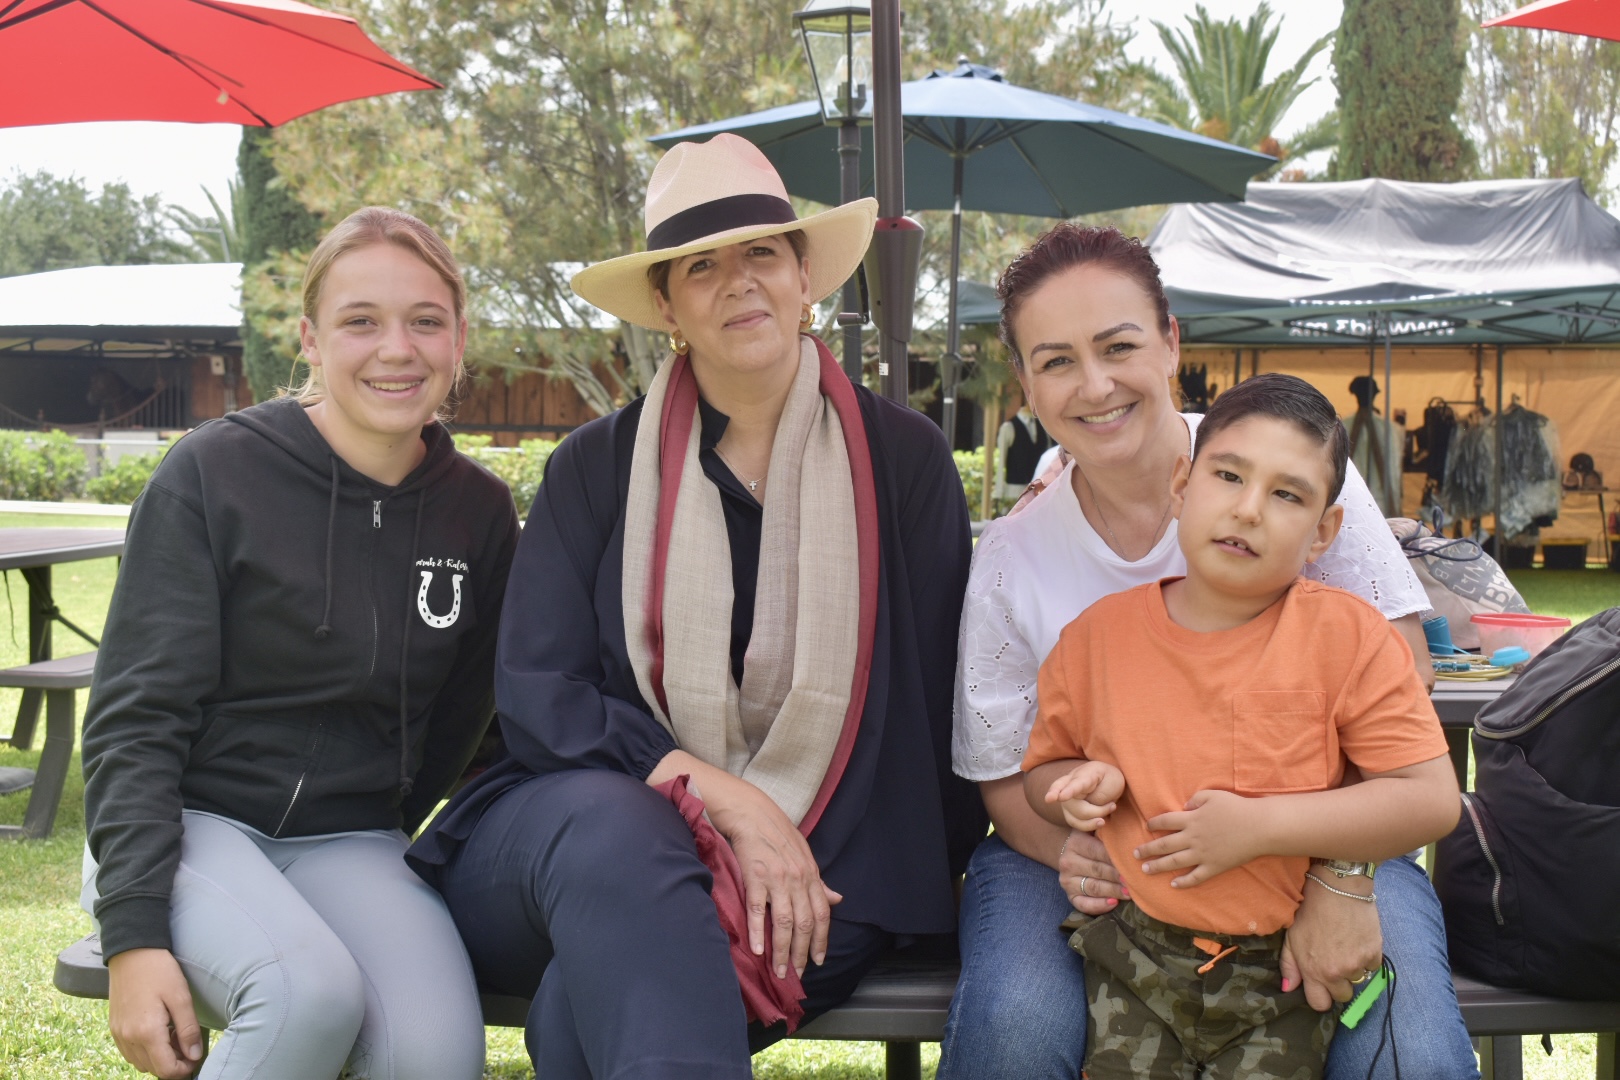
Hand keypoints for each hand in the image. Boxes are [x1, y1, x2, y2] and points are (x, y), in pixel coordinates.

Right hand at [107, 948, 203, 1078]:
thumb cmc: (159, 971)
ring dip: (159, 1058)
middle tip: (187, 1043)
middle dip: (173, 1063)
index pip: (165, 1069)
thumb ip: (188, 1029)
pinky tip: (158, 1032)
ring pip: (140, 1063)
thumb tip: (194, 1055)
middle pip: (153, 1069)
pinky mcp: (114, 1028)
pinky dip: (145, 1051)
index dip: (184, 1069)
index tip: (195, 1057)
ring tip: (174, 1036)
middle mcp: (128, 1038)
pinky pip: (130, 1052)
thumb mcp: (181, 997)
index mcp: (146, 1032)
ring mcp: (118, 1034)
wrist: (131, 953)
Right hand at [703, 775, 841, 979]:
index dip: (821, 940)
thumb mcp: (805, 856)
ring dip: (782, 951)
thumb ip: (819, 883)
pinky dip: (758, 932)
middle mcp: (798, 880)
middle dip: (802, 953)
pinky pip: (758, 910)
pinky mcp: (755, 878)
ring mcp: (777, 880)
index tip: (818, 960)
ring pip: (784, 923)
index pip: (821, 914)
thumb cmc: (778, 835)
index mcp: (811, 876)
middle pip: (804, 924)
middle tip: (796, 974)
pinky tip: (758, 950)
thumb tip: (837, 900)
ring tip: (779, 971)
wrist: (752, 814)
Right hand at [1045, 761, 1124, 833]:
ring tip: (1108, 813)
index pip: (1074, 784)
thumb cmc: (1109, 779)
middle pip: (1074, 806)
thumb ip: (1098, 796)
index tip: (1060, 797)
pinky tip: (1099, 820)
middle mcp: (1068, 785)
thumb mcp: (1112, 782)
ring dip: (1092, 820)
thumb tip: (1087, 808)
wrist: (1106, 779)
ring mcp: (1066, 798)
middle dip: (1095, 811)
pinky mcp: (1068, 811)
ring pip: (1074, 817)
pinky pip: (1075, 823)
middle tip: (1113, 806)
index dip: (1068, 791)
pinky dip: (1089, 825)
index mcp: (1083, 774)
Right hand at [1057, 829, 1127, 914]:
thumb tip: (1118, 811)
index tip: (1133, 864)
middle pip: (1097, 870)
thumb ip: (1105, 823)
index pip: (1098, 851)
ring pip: (1093, 887)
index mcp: (1075, 843)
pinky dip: (1099, 906)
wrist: (1070, 854)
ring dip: (1113, 891)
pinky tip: (1113, 903)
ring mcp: (1067, 880)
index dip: (1116, 858)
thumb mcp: (1094, 829)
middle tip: (1135, 880)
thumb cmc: (1091, 841)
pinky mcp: (1069, 895)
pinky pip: (1083, 904)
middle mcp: (1067, 862)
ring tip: (1129, 893)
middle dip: (1117, 876)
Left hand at [1139, 789, 1263, 887]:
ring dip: (1158, 866)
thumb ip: (1196, 799)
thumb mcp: (1213, 795)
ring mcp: (1202, 854)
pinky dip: (1183, 882)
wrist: (1259, 827)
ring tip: (1145, 870)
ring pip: (1175, 862)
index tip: (1147, 827)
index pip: (1165, 821)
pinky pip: (1195, 877)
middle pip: (1164, 844)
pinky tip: (1173, 885)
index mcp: (1191, 819)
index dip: (1153, 824)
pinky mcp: (1214, 867)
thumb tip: (1185, 805)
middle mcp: (1192, 838)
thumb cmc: (1237, 808)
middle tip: (1135, 854)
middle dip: (1147, 850)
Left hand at [1279, 874, 1381, 1010]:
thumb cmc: (1310, 912)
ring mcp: (1356, 965)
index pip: (1319, 1004)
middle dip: (1339, 984)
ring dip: (1353, 970)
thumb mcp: (1291, 937)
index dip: (1321, 996)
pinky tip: (1358, 941)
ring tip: (1346, 948)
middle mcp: (1336, 973)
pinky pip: (1372, 967)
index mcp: (1313, 971)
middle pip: (1342, 997)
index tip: (1322, 985)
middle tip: (1335, 964)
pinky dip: (1367, 958)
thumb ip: (1289, 966)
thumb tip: (1289, 988)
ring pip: (1359, 981)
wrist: (1337, 889)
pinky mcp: (1374, 954)